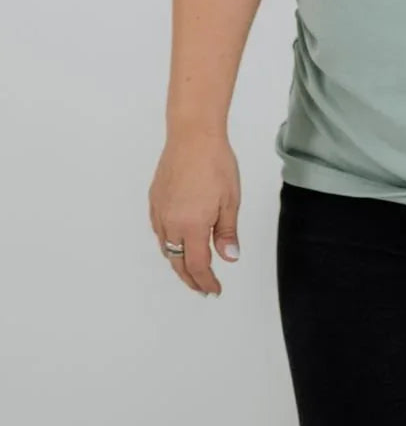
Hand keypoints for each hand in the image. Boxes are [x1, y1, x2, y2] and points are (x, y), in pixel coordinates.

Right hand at [147, 131, 241, 296]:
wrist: (192, 136)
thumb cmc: (216, 164)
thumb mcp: (231, 200)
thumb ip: (227, 232)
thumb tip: (229, 258)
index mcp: (192, 226)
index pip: (197, 265)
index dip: (206, 281)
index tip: (214, 289)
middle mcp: (171, 223)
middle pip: (178, 262)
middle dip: (191, 279)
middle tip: (203, 288)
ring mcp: (159, 212)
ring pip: (166, 248)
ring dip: (178, 263)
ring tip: (192, 270)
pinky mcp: (154, 201)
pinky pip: (159, 232)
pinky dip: (169, 244)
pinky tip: (178, 243)